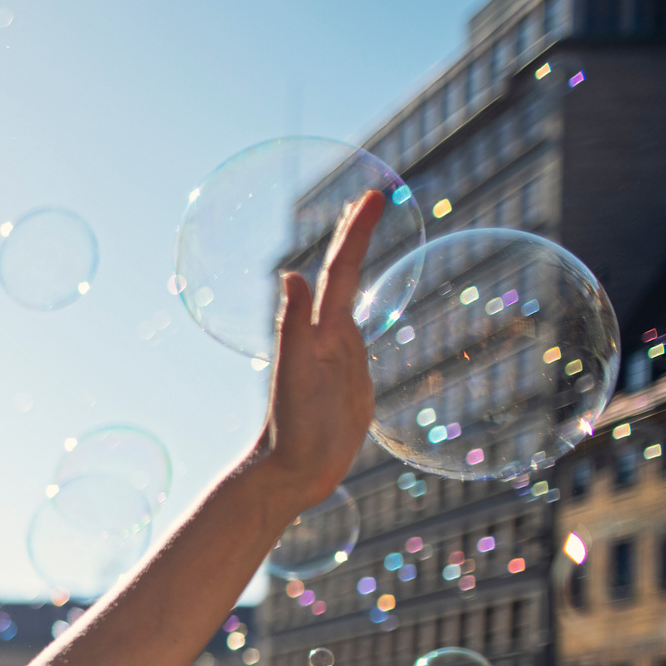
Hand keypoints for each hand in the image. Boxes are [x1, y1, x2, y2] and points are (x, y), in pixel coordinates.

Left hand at [251, 191, 385, 505]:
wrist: (291, 471)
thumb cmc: (290, 427)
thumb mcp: (294, 374)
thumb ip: (293, 327)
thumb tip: (291, 274)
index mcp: (321, 331)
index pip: (341, 270)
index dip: (357, 231)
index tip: (372, 193)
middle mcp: (329, 336)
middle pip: (346, 275)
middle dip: (358, 235)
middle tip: (375, 196)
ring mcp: (340, 357)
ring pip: (351, 299)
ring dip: (357, 265)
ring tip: (366, 232)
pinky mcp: (351, 379)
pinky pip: (361, 334)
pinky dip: (364, 309)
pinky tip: (362, 309)